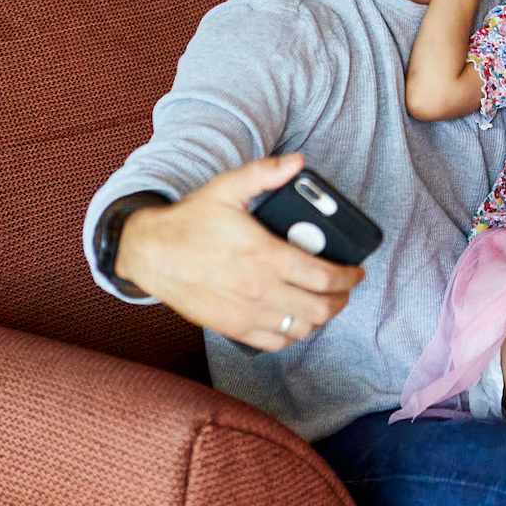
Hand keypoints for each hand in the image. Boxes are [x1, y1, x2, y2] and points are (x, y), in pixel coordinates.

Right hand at [116, 154, 366, 350]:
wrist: (150, 253)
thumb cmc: (190, 221)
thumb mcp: (228, 188)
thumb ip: (265, 174)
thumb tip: (298, 163)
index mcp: (264, 256)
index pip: (323, 276)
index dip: (348, 277)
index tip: (355, 272)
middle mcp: (259, 290)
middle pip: (319, 309)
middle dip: (341, 299)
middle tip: (344, 288)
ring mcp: (246, 314)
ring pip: (300, 329)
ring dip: (320, 318)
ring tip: (323, 302)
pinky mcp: (232, 328)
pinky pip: (275, 342)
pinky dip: (293, 334)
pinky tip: (296, 319)